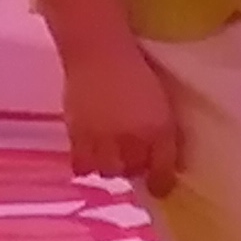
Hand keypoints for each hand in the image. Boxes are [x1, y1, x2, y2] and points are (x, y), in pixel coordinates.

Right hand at [60, 39, 182, 195]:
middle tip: (132, 161)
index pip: (162, 168)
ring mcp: (103, 137)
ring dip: (111, 167)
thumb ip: (161, 131)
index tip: (160, 188)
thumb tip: (161, 156)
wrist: (99, 53)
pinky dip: (86, 164)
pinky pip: (81, 164)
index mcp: (159, 128)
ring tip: (111, 157)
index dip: (161, 183)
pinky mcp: (77, 134)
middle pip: (132, 171)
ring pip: (107, 171)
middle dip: (134, 170)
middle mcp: (132, 137)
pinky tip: (90, 155)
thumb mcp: (160, 102)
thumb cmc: (136, 70)